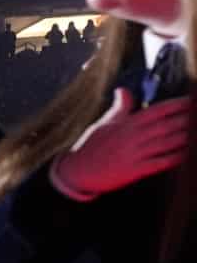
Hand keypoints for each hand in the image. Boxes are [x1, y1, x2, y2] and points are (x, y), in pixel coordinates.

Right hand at [51, 91, 189, 200]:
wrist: (77, 172)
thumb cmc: (91, 147)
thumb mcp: (103, 124)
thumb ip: (119, 108)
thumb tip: (123, 90)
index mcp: (127, 124)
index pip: (158, 110)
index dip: (178, 105)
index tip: (192, 100)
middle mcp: (133, 137)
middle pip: (167, 125)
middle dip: (188, 119)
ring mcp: (135, 154)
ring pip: (167, 143)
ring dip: (187, 137)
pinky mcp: (135, 170)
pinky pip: (160, 163)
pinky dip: (175, 158)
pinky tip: (187, 155)